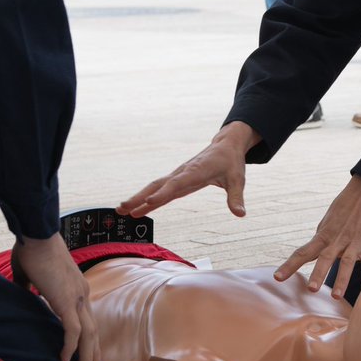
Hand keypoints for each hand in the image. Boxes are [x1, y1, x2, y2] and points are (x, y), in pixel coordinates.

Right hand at [12, 234, 102, 360]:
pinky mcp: (66, 299)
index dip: (88, 338)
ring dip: (87, 356)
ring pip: (88, 334)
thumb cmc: (32, 249)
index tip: (87, 353)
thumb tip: (21, 293)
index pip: (87, 319)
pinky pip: (72, 330)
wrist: (37, 233)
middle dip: (93, 353)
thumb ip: (28, 287)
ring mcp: (77, 296)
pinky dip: (70, 346)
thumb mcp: (29, 274)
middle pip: (93, 330)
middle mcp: (82, 293)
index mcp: (77, 287)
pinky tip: (64, 360)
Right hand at [118, 121, 259, 218]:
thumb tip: (241, 214)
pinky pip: (158, 188)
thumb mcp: (237, 179)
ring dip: (138, 198)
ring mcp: (177, 176)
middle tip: (122, 209)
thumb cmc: (231, 162)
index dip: (164, 193)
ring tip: (120, 210)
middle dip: (140, 197)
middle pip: (158, 185)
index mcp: (196, 172)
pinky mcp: (176, 179)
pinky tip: (135, 207)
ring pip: (154, 186)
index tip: (150, 203)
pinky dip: (145, 197)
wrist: (225, 146)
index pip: (178, 184)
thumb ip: (236, 198)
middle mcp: (182, 173)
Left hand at [274, 175, 360, 298]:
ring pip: (347, 262)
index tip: (277, 278)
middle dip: (318, 274)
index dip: (290, 265)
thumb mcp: (327, 222)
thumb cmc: (344, 208)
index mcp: (324, 236)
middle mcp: (337, 240)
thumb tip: (312, 252)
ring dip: (342, 279)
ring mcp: (354, 242)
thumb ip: (321, 239)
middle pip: (325, 258)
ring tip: (337, 296)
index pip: (303, 252)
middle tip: (311, 289)